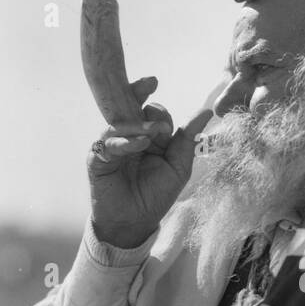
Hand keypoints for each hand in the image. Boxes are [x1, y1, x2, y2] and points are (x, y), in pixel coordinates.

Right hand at [87, 104, 212, 249]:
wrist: (134, 222)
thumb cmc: (155, 196)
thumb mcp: (178, 167)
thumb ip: (188, 139)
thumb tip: (206, 110)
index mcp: (149, 136)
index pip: (152, 113)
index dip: (161, 113)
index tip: (171, 119)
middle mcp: (129, 136)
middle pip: (130, 106)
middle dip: (139, 92)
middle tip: (150, 83)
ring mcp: (112, 146)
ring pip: (120, 122)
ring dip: (139, 122)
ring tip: (155, 130)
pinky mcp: (98, 158)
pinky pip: (109, 143)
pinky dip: (126, 141)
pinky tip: (140, 143)